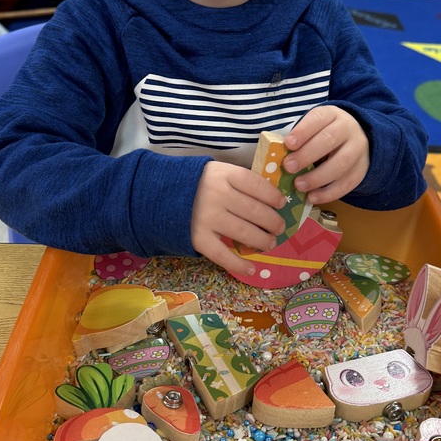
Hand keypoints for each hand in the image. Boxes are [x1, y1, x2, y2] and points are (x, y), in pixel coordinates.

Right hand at [190, 160, 286, 274]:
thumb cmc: (195, 183)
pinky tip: (251, 268)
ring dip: (263, 241)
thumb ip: (238, 181)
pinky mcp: (198, 238)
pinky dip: (239, 264)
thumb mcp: (216, 172)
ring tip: (269, 244)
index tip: (281, 204)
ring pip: (244, 232)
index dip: (273, 196)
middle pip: (254, 210)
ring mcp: (207, 218)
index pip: (255, 184)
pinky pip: (223, 254)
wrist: (158, 195)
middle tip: (279, 228)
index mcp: (223, 174)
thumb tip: (270, 198)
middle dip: (273, 222)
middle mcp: (217, 195)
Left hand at [282, 105, 368, 204]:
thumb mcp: (313, 128)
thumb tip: (276, 156)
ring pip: (341, 163)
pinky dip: (329, 193)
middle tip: (289, 167)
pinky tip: (313, 197)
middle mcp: (347, 129)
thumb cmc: (324, 133)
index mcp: (331, 115)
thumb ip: (298, 139)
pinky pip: (348, 183)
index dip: (303, 131)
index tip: (288, 144)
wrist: (357, 138)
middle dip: (307, 154)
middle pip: (329, 140)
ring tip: (299, 185)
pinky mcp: (361, 169)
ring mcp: (358, 149)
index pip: (318, 119)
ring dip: (318, 177)